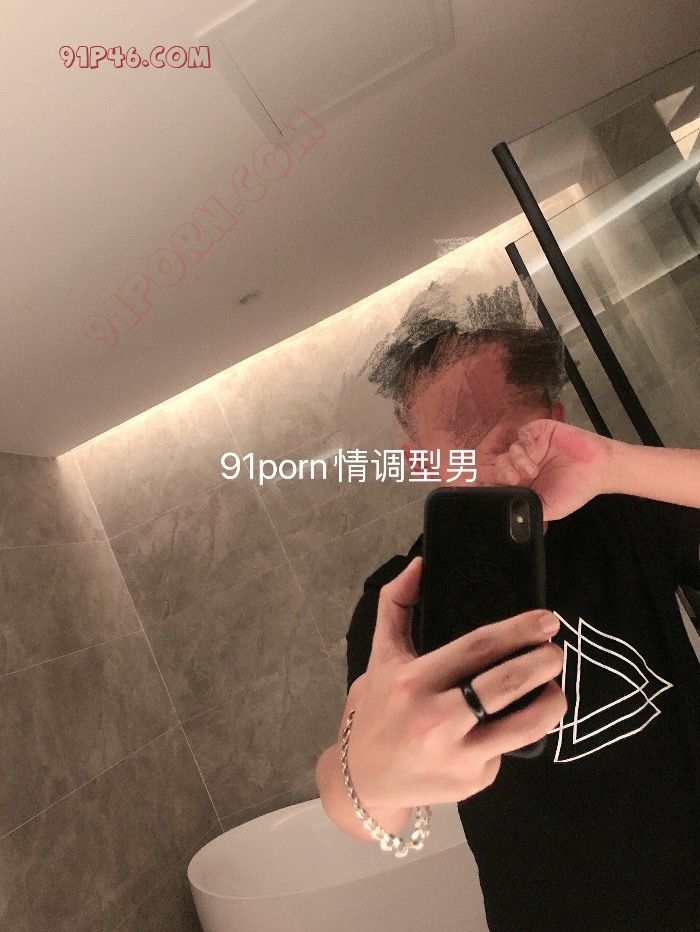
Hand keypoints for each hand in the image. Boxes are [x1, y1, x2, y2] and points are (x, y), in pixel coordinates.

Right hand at [344, 557, 566, 810]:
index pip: (477, 647)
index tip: (546, 620)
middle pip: (506, 683)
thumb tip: (420, 564)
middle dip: (543, 661)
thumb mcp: (380, 655)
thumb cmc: (379, 708)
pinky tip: (509, 722)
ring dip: (552, 701)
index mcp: (413, 681)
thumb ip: (396, 604)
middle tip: (556, 651)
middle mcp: (435, 719)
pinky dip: (517, 731)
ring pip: (524, 725)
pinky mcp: (473, 781)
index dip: (519, 630)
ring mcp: (457, 755)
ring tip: (553, 687)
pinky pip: (507, 749)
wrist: (366, 778)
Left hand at [495, 419, 614, 520]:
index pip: (499, 480)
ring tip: (532, 470)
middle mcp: (525, 463)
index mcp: (524, 482)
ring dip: (517, 460)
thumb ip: (528, 511)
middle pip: (500, 464)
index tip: (479, 485)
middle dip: (504, 472)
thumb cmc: (576, 490)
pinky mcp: (540, 432)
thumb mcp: (549, 509)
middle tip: (516, 480)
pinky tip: (534, 448)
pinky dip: (524, 440)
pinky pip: (522, 432)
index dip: (488, 482)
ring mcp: (532, 447)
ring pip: (510, 449)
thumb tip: (509, 520)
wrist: (599, 469)